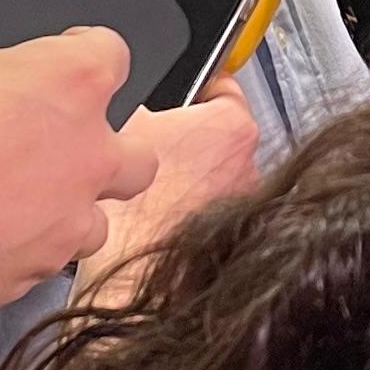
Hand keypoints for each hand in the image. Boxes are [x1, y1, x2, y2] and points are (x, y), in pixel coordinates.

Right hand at [0, 0, 154, 324]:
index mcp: (65, 84)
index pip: (112, 52)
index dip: (83, 48)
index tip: (60, 54)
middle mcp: (83, 158)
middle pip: (138, 154)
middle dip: (108, 147)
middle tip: (56, 141)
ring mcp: (60, 227)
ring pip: (94, 222)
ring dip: (66, 209)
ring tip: (15, 199)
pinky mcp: (27, 280)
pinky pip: (40, 264)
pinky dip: (19, 251)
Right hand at [80, 91, 262, 297]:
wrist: (129, 285)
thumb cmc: (127, 213)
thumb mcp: (119, 127)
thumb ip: (142, 98)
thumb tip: (136, 88)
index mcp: (231, 127)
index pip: (222, 85)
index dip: (194, 85)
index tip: (178, 95)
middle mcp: (250, 165)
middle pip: (217, 133)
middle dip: (187, 136)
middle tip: (149, 145)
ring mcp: (245, 206)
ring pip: (213, 174)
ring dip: (188, 176)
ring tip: (148, 189)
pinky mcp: (235, 238)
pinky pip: (211, 210)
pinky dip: (190, 210)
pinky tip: (157, 218)